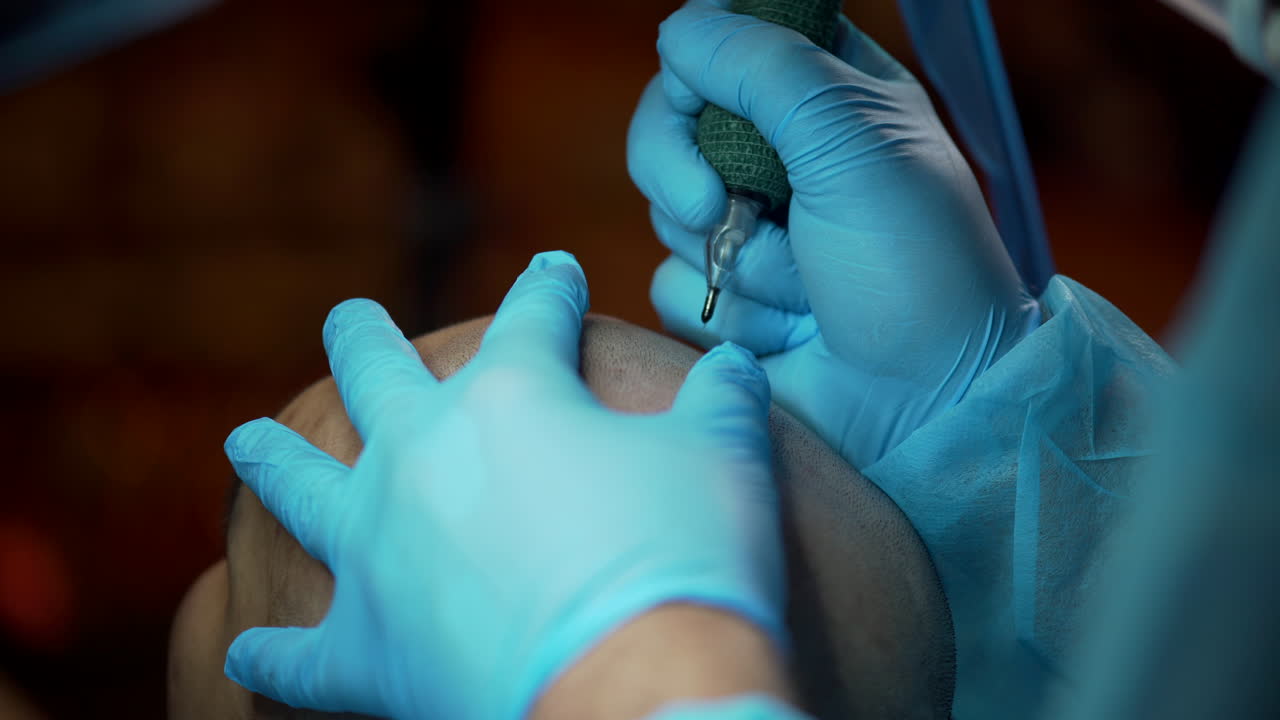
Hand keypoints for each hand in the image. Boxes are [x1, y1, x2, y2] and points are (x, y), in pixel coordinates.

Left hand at [220, 251, 785, 719]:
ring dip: (273, 458)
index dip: (548, 288)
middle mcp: (423, 454)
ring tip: (242, 438)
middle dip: (360, 340)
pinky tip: (245, 654)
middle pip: (375, 376)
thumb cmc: (683, 556)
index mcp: (511, 396)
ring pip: (303, 487)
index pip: (533, 316)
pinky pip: (300, 655)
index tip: (552, 271)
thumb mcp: (726, 457)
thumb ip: (724, 399)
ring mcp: (380, 548)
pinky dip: (273, 657)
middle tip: (346, 318)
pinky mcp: (366, 646)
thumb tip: (736, 364)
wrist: (634, 684)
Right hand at [629, 0, 1039, 468]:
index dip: (701, 61)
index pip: (730, 40)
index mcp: (831, 95)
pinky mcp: (727, 302)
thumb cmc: (915, 265)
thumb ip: (760, 65)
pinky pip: (673, 285)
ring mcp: (752, 231)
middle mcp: (785, 157)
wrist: (927, 402)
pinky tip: (790, 332)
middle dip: (683, 166)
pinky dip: (730, 314)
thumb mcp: (851, 139)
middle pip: (672, 121)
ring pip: (667, 210)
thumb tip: (678, 30)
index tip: (699, 92)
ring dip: (733, 257)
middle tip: (714, 204)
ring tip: (804, 287)